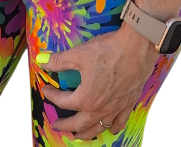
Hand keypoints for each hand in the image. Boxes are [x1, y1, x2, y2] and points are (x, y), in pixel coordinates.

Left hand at [39, 23, 158, 138]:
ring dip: (86, 134)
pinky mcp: (129, 101)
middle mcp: (100, 108)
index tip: (46, 90)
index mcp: (86, 98)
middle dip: (65, 125)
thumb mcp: (80, 53)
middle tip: (57, 125)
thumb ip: (59, 60)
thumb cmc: (110, 49)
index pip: (63, 101)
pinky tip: (112, 129)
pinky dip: (114, 127)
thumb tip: (41, 60)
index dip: (51, 95)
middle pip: (78, 123)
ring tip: (78, 136)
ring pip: (98, 127)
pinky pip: (120, 121)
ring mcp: (116, 107)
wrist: (138, 44)